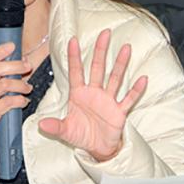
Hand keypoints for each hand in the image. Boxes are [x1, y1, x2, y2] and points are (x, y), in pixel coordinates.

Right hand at [0, 42, 32, 167]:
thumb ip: (3, 74)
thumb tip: (23, 60)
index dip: (0, 51)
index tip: (12, 46)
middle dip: (15, 65)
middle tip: (27, 66)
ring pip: (4, 84)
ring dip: (20, 84)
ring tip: (27, 88)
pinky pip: (8, 101)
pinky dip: (20, 99)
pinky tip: (23, 101)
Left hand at [38, 29, 146, 161]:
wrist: (97, 149)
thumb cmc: (81, 135)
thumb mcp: (66, 131)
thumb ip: (55, 126)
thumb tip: (41, 124)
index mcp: (79, 94)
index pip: (76, 72)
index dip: (74, 57)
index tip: (73, 40)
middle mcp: (94, 93)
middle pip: (97, 68)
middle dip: (100, 51)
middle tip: (105, 33)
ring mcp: (108, 101)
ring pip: (115, 78)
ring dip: (120, 64)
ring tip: (125, 48)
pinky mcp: (119, 112)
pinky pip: (128, 99)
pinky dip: (135, 90)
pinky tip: (142, 79)